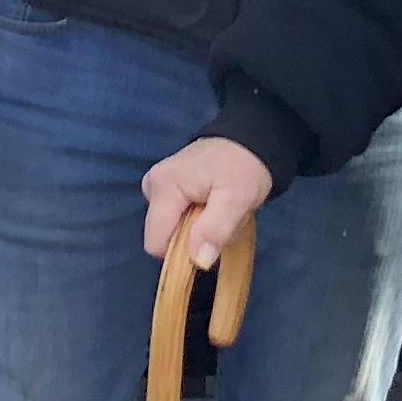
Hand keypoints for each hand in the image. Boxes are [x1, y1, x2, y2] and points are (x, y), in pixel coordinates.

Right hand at [140, 136, 276, 268]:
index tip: (210, 242)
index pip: (156, 243)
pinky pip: (176, 218)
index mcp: (163, 187)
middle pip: (165, 236)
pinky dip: (197, 220)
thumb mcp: (238, 199)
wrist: (249, 140)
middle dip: (194, 239)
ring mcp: (156, 186)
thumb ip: (216, 229)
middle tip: (222, 220)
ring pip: (172, 230)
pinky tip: (213, 206)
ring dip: (199, 231)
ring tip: (221, 211)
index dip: (182, 253)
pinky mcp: (166, 188)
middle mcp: (151, 185)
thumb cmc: (244, 167)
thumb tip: (198, 261)